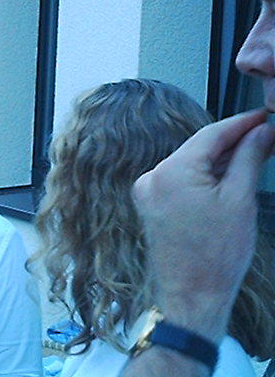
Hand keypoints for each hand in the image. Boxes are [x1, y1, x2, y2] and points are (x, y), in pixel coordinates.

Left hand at [132, 109, 274, 339]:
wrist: (193, 295)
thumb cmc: (214, 256)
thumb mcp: (240, 199)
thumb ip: (249, 158)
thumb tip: (260, 132)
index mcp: (171, 171)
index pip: (211, 134)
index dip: (241, 123)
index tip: (262, 117)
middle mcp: (153, 177)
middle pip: (198, 148)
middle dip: (232, 143)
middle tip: (265, 137)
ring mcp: (148, 192)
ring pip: (190, 164)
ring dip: (219, 160)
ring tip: (252, 157)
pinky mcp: (151, 205)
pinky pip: (180, 180)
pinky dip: (203, 176)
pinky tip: (227, 177)